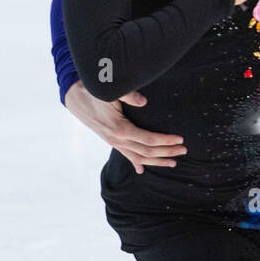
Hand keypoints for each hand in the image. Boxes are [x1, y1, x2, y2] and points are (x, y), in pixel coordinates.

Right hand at [63, 82, 186, 174]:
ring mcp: (114, 143)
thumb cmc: (95, 92)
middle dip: (167, 152)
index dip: (166, 141)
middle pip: (147, 151)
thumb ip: (128, 95)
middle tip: (184, 150)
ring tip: (173, 163)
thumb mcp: (111, 91)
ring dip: (157, 161)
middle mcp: (117, 140)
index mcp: (120, 129)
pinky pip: (127, 156)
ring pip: (139, 157)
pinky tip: (142, 169)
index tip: (180, 139)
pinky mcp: (111, 141)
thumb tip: (143, 101)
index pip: (148, 139)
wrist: (75, 98)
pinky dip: (136, 163)